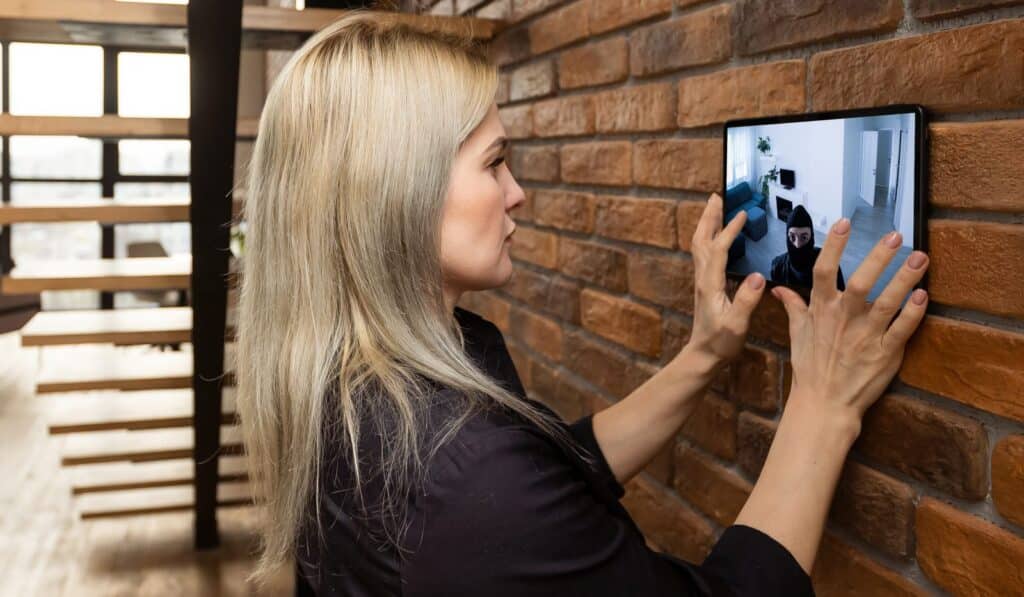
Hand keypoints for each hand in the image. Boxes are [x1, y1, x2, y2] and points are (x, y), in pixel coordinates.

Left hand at [686, 193, 767, 364]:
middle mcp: (703, 278)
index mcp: (711, 284)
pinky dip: (710, 237)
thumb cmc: (720, 342)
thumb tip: (757, 276)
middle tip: (717, 196)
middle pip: (701, 239)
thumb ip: (746, 300)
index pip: (718, 249)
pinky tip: (719, 237)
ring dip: (707, 224)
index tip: (742, 214)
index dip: (729, 230)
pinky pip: (704, 253)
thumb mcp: (737, 324)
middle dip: (709, 217)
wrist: (703, 355)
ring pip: (700, 245)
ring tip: (716, 208)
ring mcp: (702, 281)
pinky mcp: (706, 285)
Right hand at [772, 218, 929, 426]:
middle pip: (861, 282)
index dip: (834, 246)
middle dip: (878, 258)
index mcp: (821, 311)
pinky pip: (901, 330)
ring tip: (921, 257)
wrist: (823, 404)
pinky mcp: (884, 353)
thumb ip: (793, 307)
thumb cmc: (810, 368)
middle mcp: (843, 320)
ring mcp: (865, 336)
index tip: (844, 223)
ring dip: (904, 279)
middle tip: (895, 236)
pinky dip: (913, 313)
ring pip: (886, 302)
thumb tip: (778, 289)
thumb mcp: (797, 334)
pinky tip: (923, 295)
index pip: (824, 271)